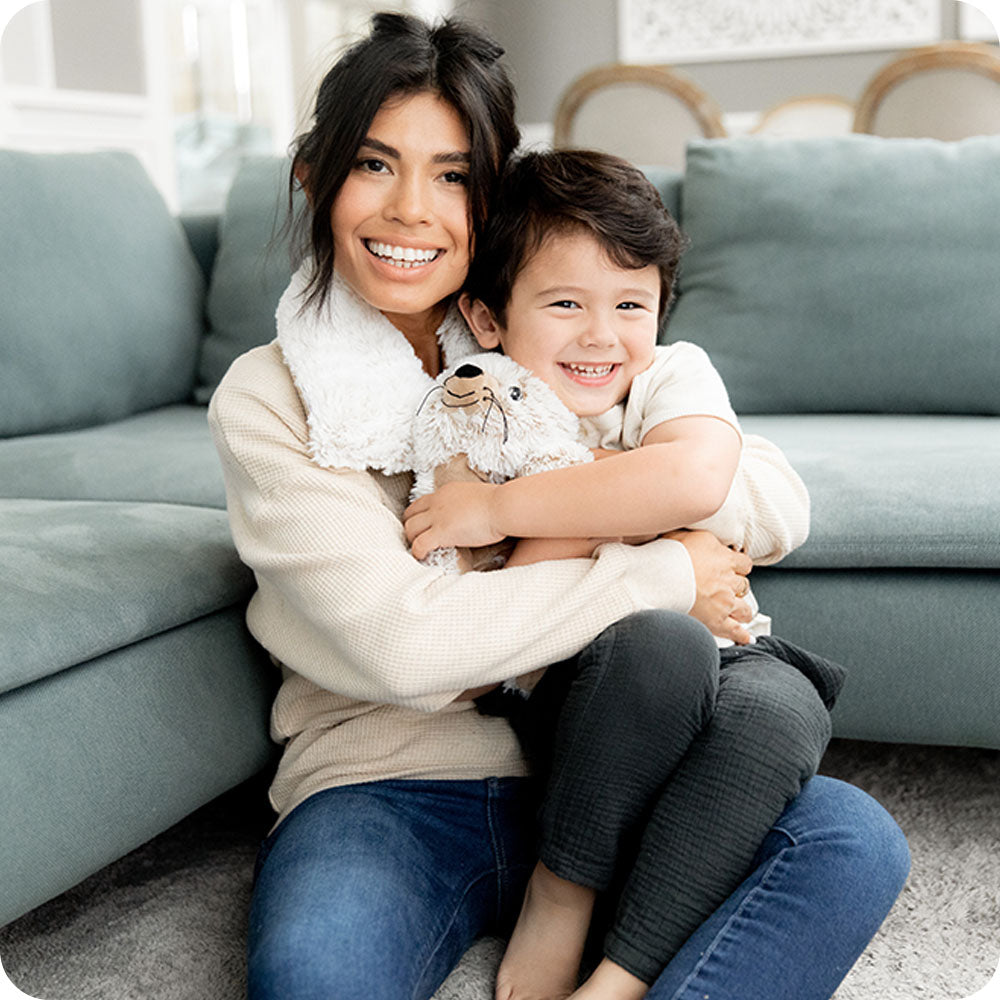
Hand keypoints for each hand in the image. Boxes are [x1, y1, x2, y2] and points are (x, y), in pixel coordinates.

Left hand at [404, 481, 504, 560]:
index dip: (418, 516)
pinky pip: (419, 544)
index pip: (421, 503)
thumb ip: (466, 504)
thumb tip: (470, 514)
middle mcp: (437, 502)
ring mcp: (437, 517)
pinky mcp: (441, 532)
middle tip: (417, 539)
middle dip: (411, 528)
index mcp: (446, 491)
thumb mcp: (476, 497)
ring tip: (419, 550)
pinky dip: (417, 552)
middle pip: (410, 515)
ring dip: (412, 540)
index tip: (422, 526)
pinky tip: (422, 557)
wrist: (503, 506)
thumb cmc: (500, 503)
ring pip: (410, 529)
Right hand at [665, 529, 753, 644]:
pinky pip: (736, 631)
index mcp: (725, 559)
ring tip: (736, 611)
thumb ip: (696, 537)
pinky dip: (742, 635)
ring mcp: (724, 602)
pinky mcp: (717, 621)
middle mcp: (728, 581)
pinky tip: (745, 638)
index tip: (732, 568)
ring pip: (745, 609)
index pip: (744, 563)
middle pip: (743, 586)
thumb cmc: (667, 556)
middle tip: (725, 589)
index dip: (738, 566)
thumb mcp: (684, 534)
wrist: (659, 578)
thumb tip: (696, 532)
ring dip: (741, 610)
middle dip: (736, 588)